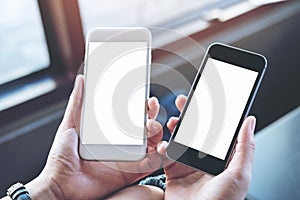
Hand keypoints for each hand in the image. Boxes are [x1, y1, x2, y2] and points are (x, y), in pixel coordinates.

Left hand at [25, 75, 163, 199]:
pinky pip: (150, 164)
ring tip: (151, 126)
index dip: (140, 106)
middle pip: (145, 127)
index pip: (131, 116)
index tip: (145, 97)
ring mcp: (128, 158)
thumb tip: (82, 79)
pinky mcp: (131, 173)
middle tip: (151, 106)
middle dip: (152, 115)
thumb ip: (77, 103)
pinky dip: (159, 156)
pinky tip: (159, 148)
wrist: (60, 185)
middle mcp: (122, 144)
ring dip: (157, 132)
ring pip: (152, 143)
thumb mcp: (70, 125)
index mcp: (110, 132)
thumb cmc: (62, 157)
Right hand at [159, 95, 255, 199]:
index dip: (210, 116)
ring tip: (173, 121)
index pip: (216, 132)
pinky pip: (166, 156)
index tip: (205, 101)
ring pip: (179, 140)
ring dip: (175, 128)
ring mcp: (187, 167)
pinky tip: (164, 144)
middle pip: (195, 133)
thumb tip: (250, 121)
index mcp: (221, 161)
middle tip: (184, 101)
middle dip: (189, 116)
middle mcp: (204, 162)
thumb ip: (244, 147)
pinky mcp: (173, 173)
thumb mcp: (239, 174)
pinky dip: (163, 148)